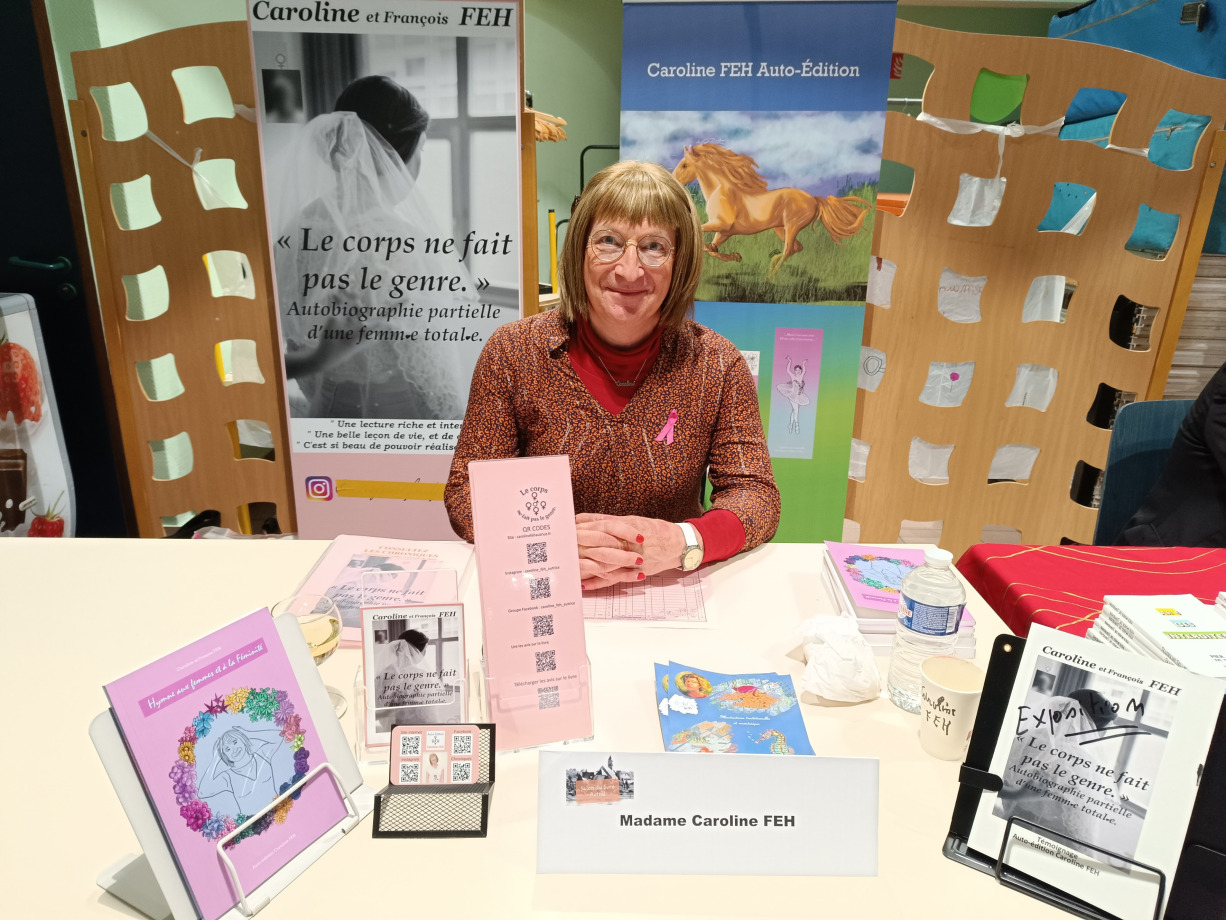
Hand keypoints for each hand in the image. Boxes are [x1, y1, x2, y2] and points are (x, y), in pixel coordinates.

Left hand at [574, 513, 695, 589]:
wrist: (678, 544)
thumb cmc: (654, 530)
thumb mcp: (630, 520)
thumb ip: (606, 520)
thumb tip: (582, 518)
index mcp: (622, 528)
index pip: (595, 528)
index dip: (578, 530)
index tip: (562, 532)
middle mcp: (625, 543)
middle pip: (595, 546)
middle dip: (577, 549)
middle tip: (559, 551)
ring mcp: (629, 559)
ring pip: (602, 564)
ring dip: (584, 567)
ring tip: (566, 569)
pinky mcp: (633, 571)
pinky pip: (612, 578)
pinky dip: (597, 582)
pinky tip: (583, 584)